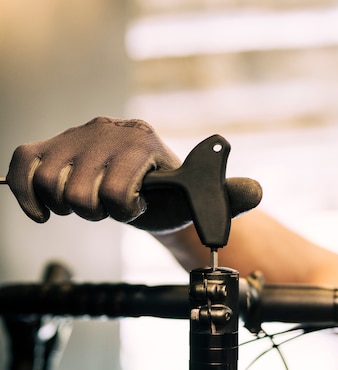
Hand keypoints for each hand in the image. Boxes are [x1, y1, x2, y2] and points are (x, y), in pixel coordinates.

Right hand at [7, 117, 261, 229]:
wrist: (145, 190)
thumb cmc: (170, 197)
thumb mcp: (197, 198)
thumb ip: (224, 196)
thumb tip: (254, 192)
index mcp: (142, 141)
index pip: (116, 189)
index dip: (124, 209)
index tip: (136, 206)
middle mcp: (106, 131)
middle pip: (80, 191)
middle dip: (95, 211)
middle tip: (108, 208)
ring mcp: (76, 136)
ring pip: (48, 180)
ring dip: (65, 204)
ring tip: (85, 204)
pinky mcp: (52, 145)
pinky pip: (24, 164)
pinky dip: (26, 192)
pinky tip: (43, 212)